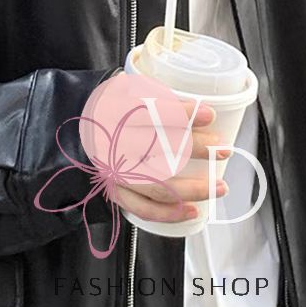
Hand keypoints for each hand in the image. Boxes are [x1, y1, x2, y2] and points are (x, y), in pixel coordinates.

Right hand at [113, 101, 228, 222]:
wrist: (83, 131)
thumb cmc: (114, 112)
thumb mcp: (130, 93)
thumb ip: (162, 100)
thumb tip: (203, 112)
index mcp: (111, 113)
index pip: (147, 112)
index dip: (180, 114)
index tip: (209, 115)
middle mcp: (111, 145)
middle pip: (156, 149)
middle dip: (194, 149)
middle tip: (222, 148)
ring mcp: (113, 173)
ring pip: (155, 186)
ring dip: (191, 189)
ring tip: (219, 186)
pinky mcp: (115, 192)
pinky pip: (143, 208)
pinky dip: (169, 213)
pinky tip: (193, 210)